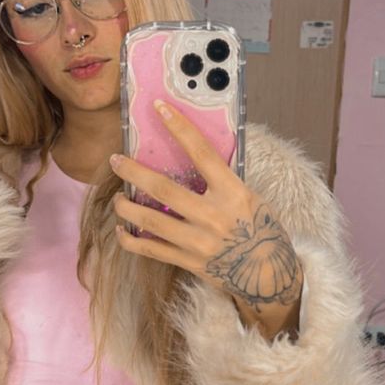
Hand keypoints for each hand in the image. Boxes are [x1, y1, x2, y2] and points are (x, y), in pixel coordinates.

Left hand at [111, 101, 302, 337]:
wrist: (269, 275)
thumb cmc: (261, 229)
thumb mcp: (250, 197)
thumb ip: (223, 181)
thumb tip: (192, 155)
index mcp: (233, 193)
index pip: (201, 153)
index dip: (179, 128)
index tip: (159, 109)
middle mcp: (213, 216)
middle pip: (163, 189)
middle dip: (133, 172)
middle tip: (115, 160)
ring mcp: (198, 242)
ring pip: (150, 221)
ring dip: (126, 207)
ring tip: (117, 197)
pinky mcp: (188, 262)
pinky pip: (150, 250)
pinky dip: (130, 240)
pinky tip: (121, 230)